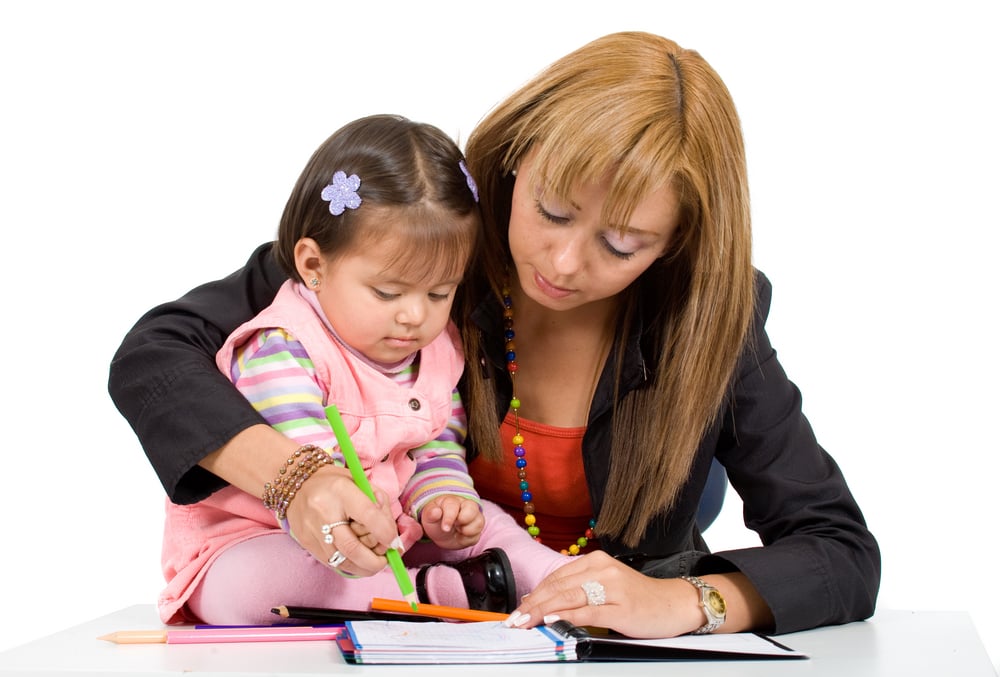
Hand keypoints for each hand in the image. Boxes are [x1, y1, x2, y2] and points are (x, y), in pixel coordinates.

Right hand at [286, 465, 400, 575]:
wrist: (298, 483)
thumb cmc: (335, 483)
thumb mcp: (361, 483)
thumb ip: (379, 505)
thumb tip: (392, 536)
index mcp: (341, 491)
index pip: (368, 515)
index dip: (385, 533)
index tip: (395, 542)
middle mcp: (324, 512)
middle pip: (353, 547)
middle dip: (376, 560)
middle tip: (386, 557)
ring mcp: (312, 531)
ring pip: (343, 561)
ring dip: (365, 567)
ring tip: (376, 562)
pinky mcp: (307, 544)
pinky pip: (333, 563)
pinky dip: (352, 566)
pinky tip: (360, 560)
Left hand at [419, 495, 483, 548]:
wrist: (441, 533)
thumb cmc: (435, 521)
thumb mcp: (428, 517)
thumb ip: (430, 513)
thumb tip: (436, 511)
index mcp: (452, 501)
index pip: (454, 505)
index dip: (450, 517)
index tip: (445, 528)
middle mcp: (466, 506)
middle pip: (473, 508)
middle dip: (464, 520)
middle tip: (455, 527)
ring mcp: (474, 517)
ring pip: (479, 521)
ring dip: (467, 531)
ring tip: (457, 532)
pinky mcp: (477, 529)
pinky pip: (478, 535)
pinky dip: (468, 540)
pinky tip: (460, 537)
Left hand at [504, 551, 704, 637]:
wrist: (673, 603)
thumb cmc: (638, 598)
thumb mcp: (606, 586)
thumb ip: (579, 590)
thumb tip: (545, 604)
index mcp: (596, 561)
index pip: (556, 577)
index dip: (535, 594)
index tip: (518, 608)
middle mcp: (602, 570)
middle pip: (558, 587)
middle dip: (532, 604)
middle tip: (514, 619)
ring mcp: (612, 588)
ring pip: (569, 598)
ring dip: (542, 611)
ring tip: (525, 621)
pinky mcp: (621, 608)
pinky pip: (589, 611)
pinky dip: (568, 616)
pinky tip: (553, 620)